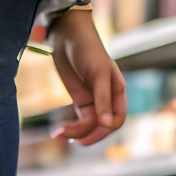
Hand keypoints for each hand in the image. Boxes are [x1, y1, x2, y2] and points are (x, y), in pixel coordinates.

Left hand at [49, 8, 126, 145]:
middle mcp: (108, 100)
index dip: (106, 128)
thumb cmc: (88, 50)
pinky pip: (79, 122)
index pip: (117, 120)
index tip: (91, 126)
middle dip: (88, 135)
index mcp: (118, 92)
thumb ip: (102, 99)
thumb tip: (106, 124)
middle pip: (102, 127)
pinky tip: (59, 132)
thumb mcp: (98, 74)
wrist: (69, 36)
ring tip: (58, 134)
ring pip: (89, 127)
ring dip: (76, 133)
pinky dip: (71, 129)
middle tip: (71, 139)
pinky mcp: (81, 101)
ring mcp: (94, 101)